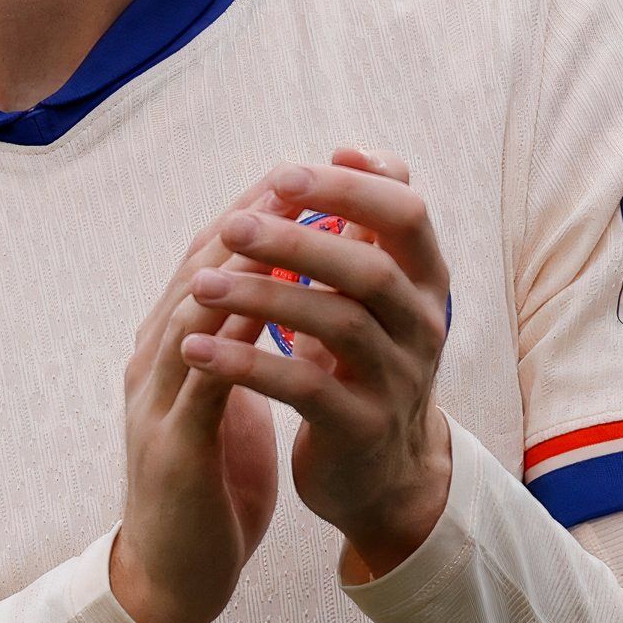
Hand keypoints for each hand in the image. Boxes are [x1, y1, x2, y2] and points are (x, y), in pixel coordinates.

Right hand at [112, 179, 282, 622]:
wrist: (176, 571)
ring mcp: (155, 401)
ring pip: (191, 313)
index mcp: (168, 346)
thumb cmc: (209, 480)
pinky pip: (202, 381)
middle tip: (294, 179)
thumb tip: (283, 287)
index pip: (204, 261)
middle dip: (245, 223)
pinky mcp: (173, 447)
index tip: (296, 175)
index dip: (247, 215)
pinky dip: (232, 341)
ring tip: (284, 229)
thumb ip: (243, 343)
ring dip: (238, 268)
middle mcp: (153, 360)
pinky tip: (267, 313)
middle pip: (194, 271)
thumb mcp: (229, 396)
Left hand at [183, 147, 453, 582]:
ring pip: (337, 323)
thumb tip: (348, 148)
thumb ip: (365, 227)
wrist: (380, 473)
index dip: (353, 186)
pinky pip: (304, 388)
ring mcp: (396, 379)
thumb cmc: (364, 361)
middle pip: (369, 268)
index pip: (407, 214)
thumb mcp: (374, 294)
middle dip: (299, 239)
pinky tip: (197, 349)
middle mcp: (422, 325)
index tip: (286, 172)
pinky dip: (248, 364)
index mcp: (425, 281)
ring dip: (263, 296)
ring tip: (200, 286)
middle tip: (235, 224)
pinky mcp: (360, 427)